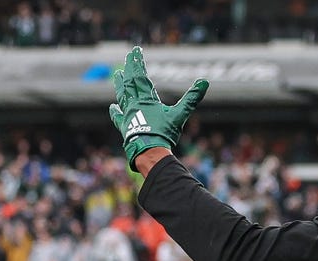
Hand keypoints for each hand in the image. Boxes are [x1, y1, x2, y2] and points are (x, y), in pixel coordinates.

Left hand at [108, 46, 208, 170]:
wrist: (149, 152)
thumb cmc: (164, 134)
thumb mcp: (180, 115)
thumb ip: (192, 98)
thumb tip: (205, 82)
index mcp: (146, 99)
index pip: (140, 76)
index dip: (137, 62)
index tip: (135, 51)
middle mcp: (134, 104)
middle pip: (130, 82)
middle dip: (130, 69)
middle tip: (128, 57)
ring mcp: (128, 115)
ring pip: (123, 95)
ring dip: (120, 84)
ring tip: (117, 75)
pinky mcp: (125, 127)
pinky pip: (118, 116)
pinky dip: (115, 111)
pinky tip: (113, 106)